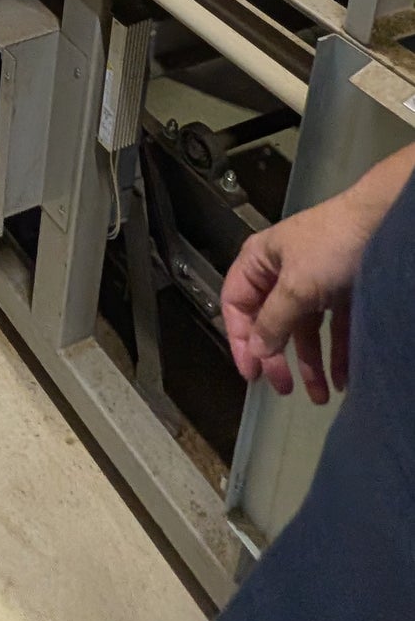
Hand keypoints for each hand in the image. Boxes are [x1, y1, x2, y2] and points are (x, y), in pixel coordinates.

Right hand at [221, 188, 381, 402]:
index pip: (237, 305)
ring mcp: (313, 284)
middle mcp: (282, 274)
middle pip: (271, 323)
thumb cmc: (330, 247)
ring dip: (310, 364)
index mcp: (260, 262)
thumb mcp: (296, 286)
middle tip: (284, 389)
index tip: (251, 373)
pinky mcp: (341, 292)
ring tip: (320, 397)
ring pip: (304, 331)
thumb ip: (273, 321)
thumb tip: (256, 351)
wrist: (383, 223)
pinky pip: (333, 330)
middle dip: (278, 358)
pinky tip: (342, 380)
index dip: (240, 340)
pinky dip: (336, 355)